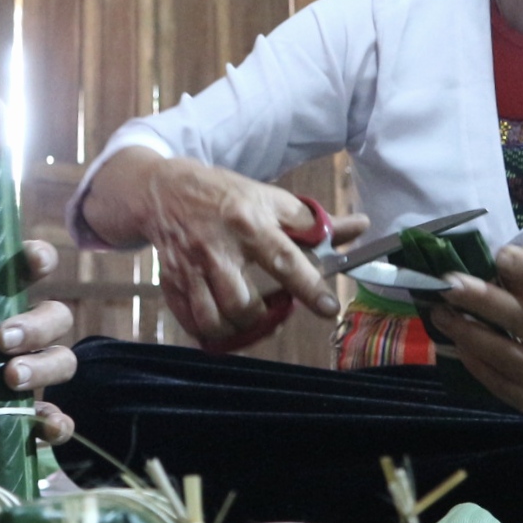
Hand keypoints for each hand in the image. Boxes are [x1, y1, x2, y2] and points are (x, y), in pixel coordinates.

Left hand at [0, 240, 77, 447]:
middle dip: (37, 326)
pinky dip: (56, 422)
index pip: (22, 271)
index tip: (34, 262)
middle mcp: (6, 335)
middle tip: (0, 341)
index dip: (38, 259)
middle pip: (54, 318)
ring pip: (58, 362)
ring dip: (44, 368)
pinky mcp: (9, 416)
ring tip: (10, 378)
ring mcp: (11, 376)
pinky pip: (47, 419)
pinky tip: (47, 425)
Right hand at [88, 148, 365, 347]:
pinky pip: (190, 322)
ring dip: (238, 329)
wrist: (162, 189)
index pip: (284, 260)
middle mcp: (217, 248)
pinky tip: (223, 324)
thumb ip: (314, 222)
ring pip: (214, 320)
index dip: (309, 288)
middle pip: (242, 304)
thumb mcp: (270, 199)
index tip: (328, 308)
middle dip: (263, 317)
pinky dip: (209, 332)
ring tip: (250, 318)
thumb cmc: (225, 195)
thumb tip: (360, 226)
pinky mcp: (172, 282)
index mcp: (248, 223)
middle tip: (275, 309)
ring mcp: (190, 268)